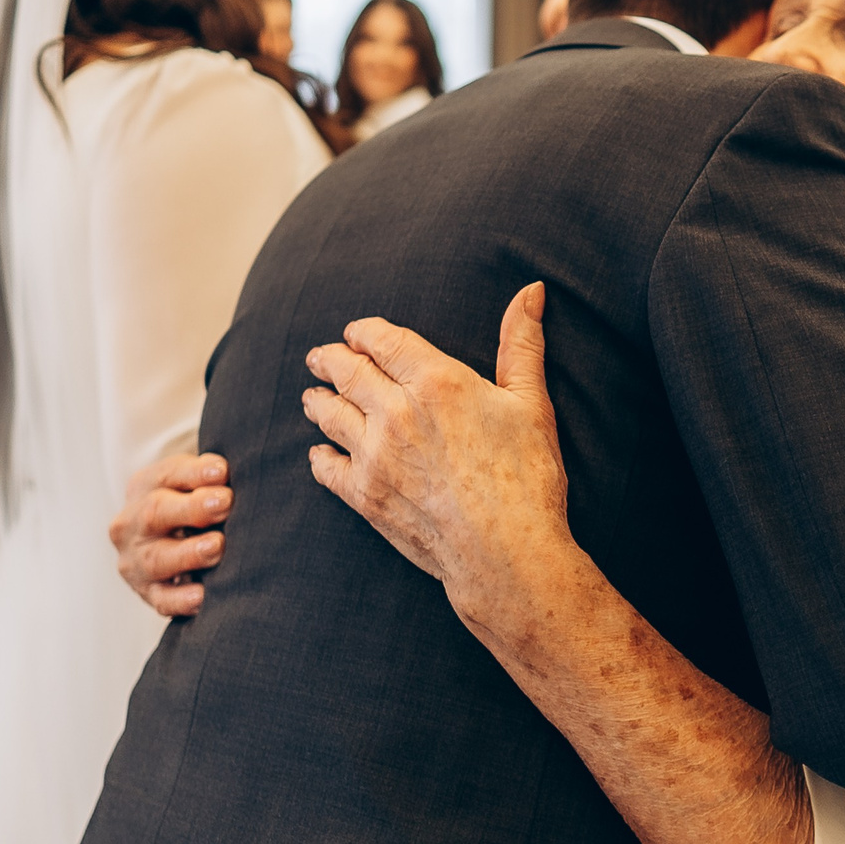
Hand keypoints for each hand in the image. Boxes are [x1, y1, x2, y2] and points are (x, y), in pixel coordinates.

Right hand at [108, 453, 231, 616]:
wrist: (166, 537)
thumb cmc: (191, 503)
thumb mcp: (193, 481)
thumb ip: (209, 475)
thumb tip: (223, 473)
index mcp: (144, 486)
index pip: (167, 475)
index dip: (195, 473)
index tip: (223, 472)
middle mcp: (131, 523)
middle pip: (155, 513)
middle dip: (192, 509)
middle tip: (225, 504)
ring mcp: (135, 560)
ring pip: (157, 559)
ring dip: (189, 553)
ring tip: (217, 546)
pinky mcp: (147, 592)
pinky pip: (162, 599)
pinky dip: (181, 599)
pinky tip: (203, 596)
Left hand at [302, 283, 578, 631]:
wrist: (507, 554)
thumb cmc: (528, 478)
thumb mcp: (532, 403)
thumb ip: (522, 343)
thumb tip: (531, 290)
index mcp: (437, 382)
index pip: (382, 340)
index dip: (363, 332)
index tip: (355, 332)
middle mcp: (396, 412)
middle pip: (346, 372)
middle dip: (330, 359)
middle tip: (320, 357)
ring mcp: (374, 455)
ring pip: (329, 415)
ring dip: (317, 401)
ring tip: (313, 398)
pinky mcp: (364, 495)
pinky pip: (325, 468)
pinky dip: (320, 457)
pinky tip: (320, 455)